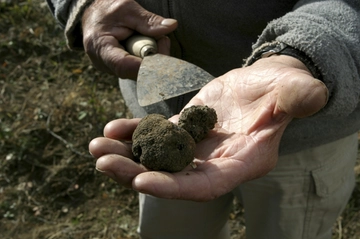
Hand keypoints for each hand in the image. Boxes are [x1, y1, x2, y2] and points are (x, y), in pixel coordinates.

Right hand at [81, 0, 177, 78]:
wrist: (95, 16)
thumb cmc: (108, 10)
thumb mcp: (128, 10)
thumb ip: (148, 20)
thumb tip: (171, 26)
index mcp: (100, 46)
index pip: (123, 65)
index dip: (145, 67)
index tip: (163, 60)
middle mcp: (102, 63)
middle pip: (133, 72)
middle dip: (153, 61)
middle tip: (164, 41)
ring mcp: (110, 69)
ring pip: (137, 74)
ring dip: (151, 60)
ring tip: (155, 40)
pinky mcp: (117, 70)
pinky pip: (136, 71)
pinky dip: (147, 61)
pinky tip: (148, 48)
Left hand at [89, 55, 327, 200]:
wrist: (264, 84)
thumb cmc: (282, 90)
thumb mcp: (292, 92)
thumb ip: (298, 98)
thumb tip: (310, 97)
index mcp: (242, 162)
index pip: (206, 185)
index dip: (175, 187)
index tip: (141, 182)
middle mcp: (216, 162)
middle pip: (173, 176)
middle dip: (136, 173)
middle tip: (103, 161)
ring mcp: (198, 148)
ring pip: (158, 159)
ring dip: (126, 154)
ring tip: (97, 145)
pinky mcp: (185, 130)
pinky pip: (156, 137)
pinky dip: (134, 134)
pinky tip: (113, 128)